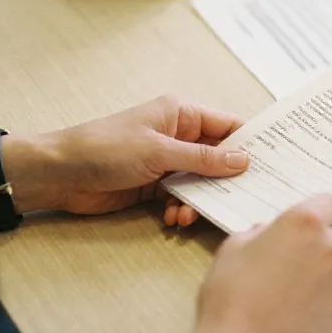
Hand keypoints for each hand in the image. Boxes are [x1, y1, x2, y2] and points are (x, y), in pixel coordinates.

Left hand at [3, 95, 247, 216]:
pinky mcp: (156, 185)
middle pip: (219, 158)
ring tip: (189, 213)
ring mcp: (168, 162)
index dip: (251, 143)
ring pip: (202, 182)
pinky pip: (183, 197)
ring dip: (201, 199)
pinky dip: (183, 209)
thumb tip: (244, 160)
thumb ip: (203, 158)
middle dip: (228, 179)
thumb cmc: (106, 149)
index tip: (272, 163)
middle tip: (244, 199)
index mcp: (182, 114)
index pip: (229, 125)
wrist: (59, 174)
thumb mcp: (159, 151)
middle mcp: (180, 136)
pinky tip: (173, 218)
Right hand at [197, 194, 331, 332]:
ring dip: (330, 275)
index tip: (307, 227)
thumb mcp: (234, 248)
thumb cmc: (230, 298)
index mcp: (305, 224)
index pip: (331, 202)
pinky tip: (299, 318)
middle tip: (317, 251)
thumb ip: (261, 233)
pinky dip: (326, 306)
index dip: (319, 214)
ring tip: (295, 296)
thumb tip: (271, 234)